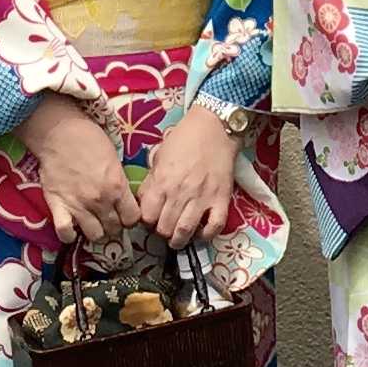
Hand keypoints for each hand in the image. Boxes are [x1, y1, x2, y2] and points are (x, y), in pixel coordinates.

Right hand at [27, 90, 141, 249]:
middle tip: (107, 216)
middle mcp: (100, 201)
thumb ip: (119, 181)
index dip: (129, 217)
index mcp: (117, 187)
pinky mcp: (58, 206)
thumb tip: (123, 197)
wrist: (59, 132)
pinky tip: (71, 226)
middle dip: (113, 225)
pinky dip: (69, 234)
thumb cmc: (89, 138)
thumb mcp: (114, 157)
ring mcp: (78, 206)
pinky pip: (65, 233)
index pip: (132, 218)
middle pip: (114, 229)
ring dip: (95, 230)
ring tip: (91, 221)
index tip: (124, 213)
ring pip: (94, 236)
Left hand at [141, 101, 244, 250]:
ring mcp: (202, 198)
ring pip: (185, 232)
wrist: (215, 126)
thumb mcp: (159, 155)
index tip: (151, 219)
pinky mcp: (221, 199)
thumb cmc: (185, 138)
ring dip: (179, 240)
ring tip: (178, 239)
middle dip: (161, 232)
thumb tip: (146, 200)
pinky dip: (207, 234)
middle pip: (164, 228)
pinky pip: (214, 226)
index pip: (147, 217)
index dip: (147, 221)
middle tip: (165, 228)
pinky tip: (201, 232)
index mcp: (162, 182)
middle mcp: (180, 193)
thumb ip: (152, 180)